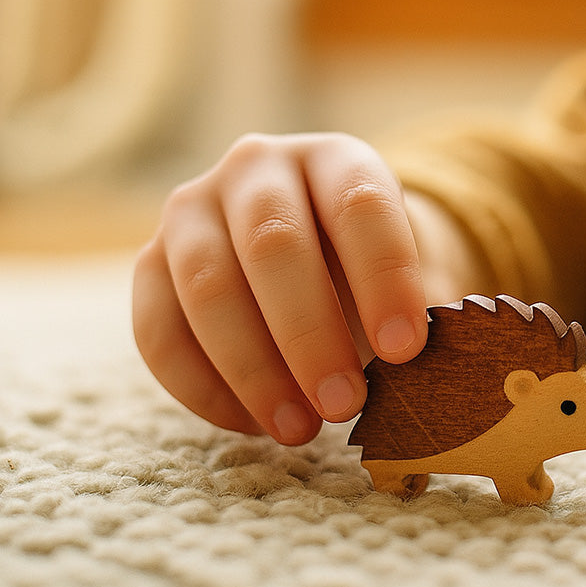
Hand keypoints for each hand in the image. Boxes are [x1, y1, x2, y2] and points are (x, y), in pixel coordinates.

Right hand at [132, 133, 428, 444]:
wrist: (315, 252)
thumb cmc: (373, 271)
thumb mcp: (412, 273)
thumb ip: (424, 311)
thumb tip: (434, 374)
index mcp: (336, 158)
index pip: (359, 206)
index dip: (383, 278)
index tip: (405, 351)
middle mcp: (258, 167)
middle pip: (273, 244)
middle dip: (309, 334)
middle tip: (345, 404)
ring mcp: (193, 208)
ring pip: (207, 286)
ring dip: (252, 368)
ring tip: (300, 428)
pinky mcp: (151, 261)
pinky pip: (157, 328)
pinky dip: (200, 386)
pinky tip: (252, 424)